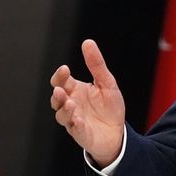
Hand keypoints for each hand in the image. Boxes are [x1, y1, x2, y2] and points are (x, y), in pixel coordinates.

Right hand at [50, 39, 125, 166]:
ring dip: (64, 110)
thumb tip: (88, 42)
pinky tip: (78, 120)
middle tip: (60, 90)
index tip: (65, 69)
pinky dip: (75, 125)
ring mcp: (74, 120)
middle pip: (57, 99)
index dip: (60, 76)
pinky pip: (75, 130)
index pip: (61, 81)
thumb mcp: (107, 82)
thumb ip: (96, 64)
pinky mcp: (81, 134)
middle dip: (57, 94)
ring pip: (62, 115)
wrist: (117, 132)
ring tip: (70, 104)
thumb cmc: (109, 107)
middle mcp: (71, 104)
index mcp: (75, 90)